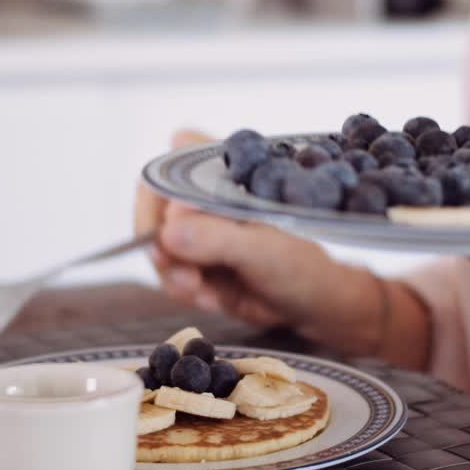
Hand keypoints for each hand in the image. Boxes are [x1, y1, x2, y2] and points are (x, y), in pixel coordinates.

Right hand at [133, 130, 394, 355]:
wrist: (316, 306)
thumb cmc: (303, 267)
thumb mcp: (264, 251)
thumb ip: (217, 238)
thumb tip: (169, 231)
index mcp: (227, 175)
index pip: (171, 163)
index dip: (161, 194)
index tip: (171, 228)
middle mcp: (206, 197)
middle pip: (154, 208)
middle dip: (162, 246)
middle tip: (184, 275)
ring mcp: (200, 229)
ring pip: (158, 245)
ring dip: (172, 274)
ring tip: (204, 291)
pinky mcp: (197, 260)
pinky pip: (169, 272)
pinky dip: (183, 289)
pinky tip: (211, 298)